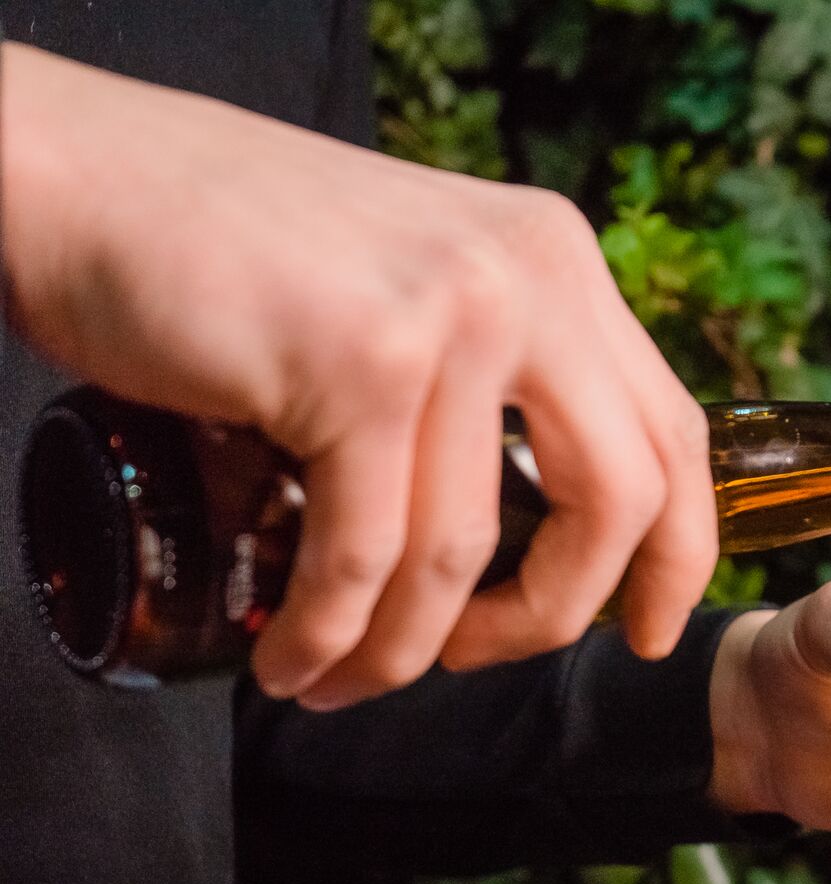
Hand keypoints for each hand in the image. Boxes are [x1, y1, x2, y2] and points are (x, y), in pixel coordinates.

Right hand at [0, 44, 714, 707]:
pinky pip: (367, 555)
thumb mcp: (413, 292)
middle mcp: (529, 277)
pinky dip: (330, 631)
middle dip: (550, 619)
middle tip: (474, 661)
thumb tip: (532, 538)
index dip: (676, 553)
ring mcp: (453, 315)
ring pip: (467, 550)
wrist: (71, 174)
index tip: (647, 632)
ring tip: (343, 678)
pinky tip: (296, 659)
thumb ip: (491, 380)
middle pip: (616, 504)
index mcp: (557, 260)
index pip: (673, 433)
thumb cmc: (224, 252)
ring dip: (405, 649)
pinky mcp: (360, 362)